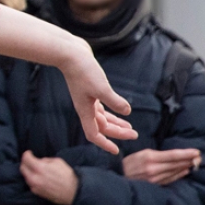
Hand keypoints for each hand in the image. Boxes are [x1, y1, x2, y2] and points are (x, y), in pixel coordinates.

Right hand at [0, 7, 135, 153]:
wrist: (69, 52)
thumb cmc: (82, 70)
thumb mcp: (101, 87)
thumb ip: (114, 101)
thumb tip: (127, 112)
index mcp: (85, 110)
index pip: (94, 134)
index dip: (105, 144)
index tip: (116, 151)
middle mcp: (85, 107)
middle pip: (102, 127)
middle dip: (118, 133)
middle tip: (134, 135)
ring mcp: (87, 98)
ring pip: (103, 117)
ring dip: (116, 123)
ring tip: (130, 127)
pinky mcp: (91, 89)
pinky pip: (102, 106)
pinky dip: (112, 110)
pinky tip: (122, 109)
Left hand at [20, 151, 79, 204]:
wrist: (73, 191)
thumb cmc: (67, 175)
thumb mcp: (57, 161)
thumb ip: (45, 160)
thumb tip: (39, 161)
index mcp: (39, 168)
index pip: (26, 159)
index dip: (27, 154)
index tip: (29, 153)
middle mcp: (34, 178)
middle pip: (22, 168)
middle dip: (25, 162)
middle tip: (29, 160)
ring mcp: (35, 186)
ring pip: (25, 177)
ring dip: (28, 171)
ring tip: (34, 169)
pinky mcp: (37, 193)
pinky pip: (30, 184)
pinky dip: (32, 179)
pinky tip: (38, 177)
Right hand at [122, 148, 201, 184]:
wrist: (117, 177)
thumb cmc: (128, 164)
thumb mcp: (140, 154)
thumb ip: (156, 155)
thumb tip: (174, 156)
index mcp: (149, 157)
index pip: (173, 155)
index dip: (186, 154)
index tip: (197, 152)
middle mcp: (153, 168)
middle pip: (176, 164)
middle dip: (189, 160)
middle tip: (200, 158)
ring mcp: (154, 178)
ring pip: (174, 172)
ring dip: (186, 167)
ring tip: (195, 163)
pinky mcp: (154, 185)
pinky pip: (170, 179)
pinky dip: (179, 175)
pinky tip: (185, 171)